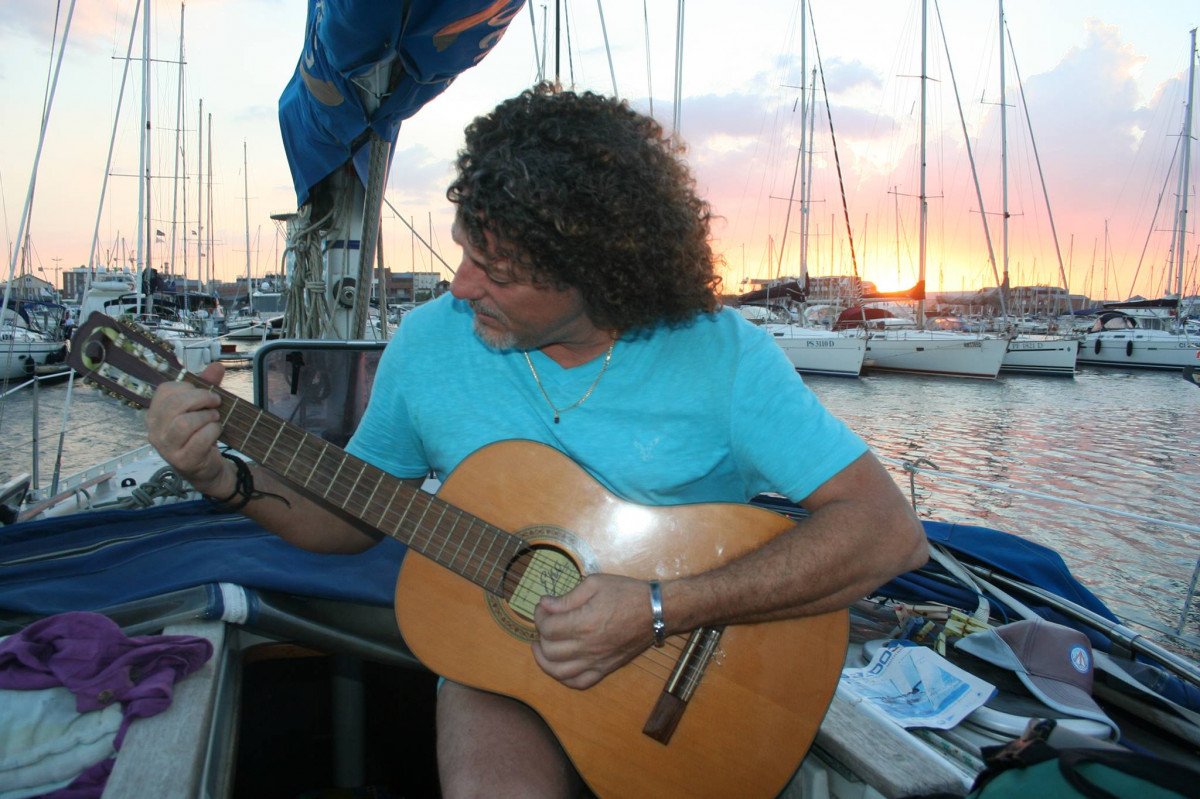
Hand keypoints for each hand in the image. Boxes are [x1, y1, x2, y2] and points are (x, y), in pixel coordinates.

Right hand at [145, 362, 230, 494]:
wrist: (206, 468)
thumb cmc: (200, 433)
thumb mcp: (202, 407)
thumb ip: (208, 385)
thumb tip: (217, 366)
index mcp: (155, 413)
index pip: (165, 391)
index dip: (188, 387)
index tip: (204, 392)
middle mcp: (154, 430)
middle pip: (174, 405)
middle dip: (201, 399)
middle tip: (216, 403)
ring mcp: (166, 447)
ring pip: (184, 424)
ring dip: (206, 417)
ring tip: (214, 418)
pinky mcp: (181, 461)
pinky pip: (198, 440)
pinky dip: (212, 431)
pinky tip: (216, 431)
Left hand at [532, 574, 657, 689]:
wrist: (656, 611)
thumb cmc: (627, 593)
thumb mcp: (595, 584)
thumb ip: (567, 597)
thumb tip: (545, 605)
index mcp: (584, 623)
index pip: (547, 627)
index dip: (539, 616)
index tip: (544, 606)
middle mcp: (587, 646)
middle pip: (549, 650)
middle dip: (541, 635)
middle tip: (546, 623)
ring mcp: (596, 661)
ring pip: (559, 672)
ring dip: (545, 661)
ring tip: (542, 648)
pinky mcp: (605, 669)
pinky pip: (579, 683)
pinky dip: (564, 678)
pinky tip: (560, 667)